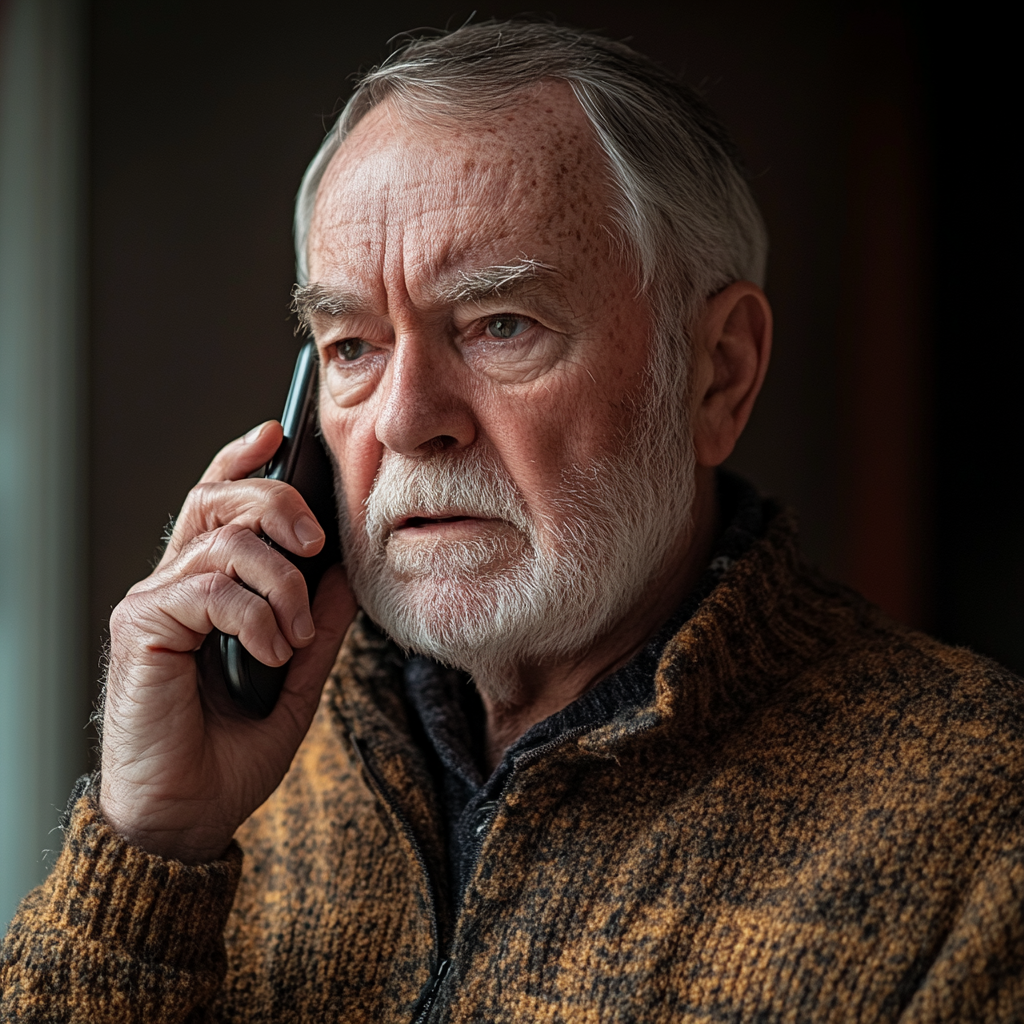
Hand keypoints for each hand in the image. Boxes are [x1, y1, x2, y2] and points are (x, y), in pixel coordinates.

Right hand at [99, 421, 355, 863]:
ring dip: (281, 584)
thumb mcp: (297, 677)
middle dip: (278, 503)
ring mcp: (153, 603)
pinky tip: (269, 655)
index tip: (278, 430)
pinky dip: (257, 616)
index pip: (217, 501)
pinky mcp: (142, 628)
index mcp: (209, 588)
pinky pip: (211, 589)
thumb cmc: (232, 750)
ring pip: (225, 542)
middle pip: (218, 499)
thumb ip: (318, 624)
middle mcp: (175, 584)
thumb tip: (344, 570)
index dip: (242, 460)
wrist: (188, 816)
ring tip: (294, 636)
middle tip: (315, 544)